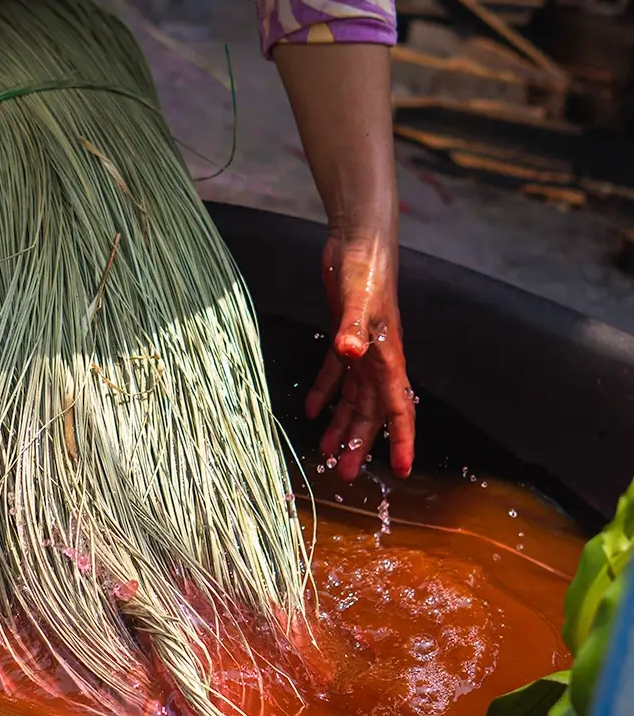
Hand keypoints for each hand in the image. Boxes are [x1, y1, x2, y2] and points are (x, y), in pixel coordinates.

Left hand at [305, 229, 414, 482]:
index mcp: (388, 358)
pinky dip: (325, 393)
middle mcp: (379, 359)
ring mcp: (362, 349)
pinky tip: (311, 410)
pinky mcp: (344, 337)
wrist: (358, 242)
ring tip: (327, 452)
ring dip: (343, 425)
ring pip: (355, 398)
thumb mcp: (356, 301)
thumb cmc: (365, 270)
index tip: (403, 471)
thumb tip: (351, 354)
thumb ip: (353, 329)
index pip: (399, 408)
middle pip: (373, 412)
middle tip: (343, 473)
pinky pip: (337, 375)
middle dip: (361, 443)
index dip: (402, 440)